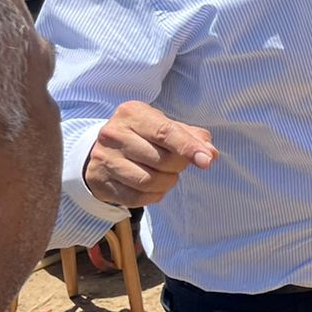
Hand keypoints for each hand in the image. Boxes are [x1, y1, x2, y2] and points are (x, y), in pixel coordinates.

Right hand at [84, 101, 217, 206]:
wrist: (102, 149)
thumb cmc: (143, 135)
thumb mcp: (166, 127)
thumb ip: (192, 137)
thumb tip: (211, 154)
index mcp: (132, 113)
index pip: (166, 132)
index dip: (189, 148)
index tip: (206, 161)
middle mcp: (114, 134)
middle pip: (161, 159)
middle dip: (178, 166)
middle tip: (178, 165)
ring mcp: (104, 158)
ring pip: (148, 181)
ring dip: (167, 183)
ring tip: (166, 176)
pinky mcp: (99, 181)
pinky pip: (136, 197)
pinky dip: (153, 196)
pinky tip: (154, 187)